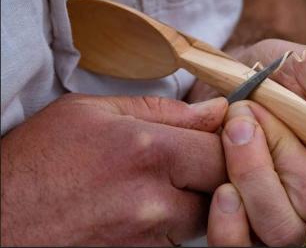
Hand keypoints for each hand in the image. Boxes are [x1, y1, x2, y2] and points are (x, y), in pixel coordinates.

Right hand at [1, 93, 227, 245]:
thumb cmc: (38, 162)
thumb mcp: (91, 112)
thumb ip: (163, 110)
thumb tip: (215, 110)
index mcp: (145, 151)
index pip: (222, 148)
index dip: (227, 140)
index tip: (220, 135)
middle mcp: (153, 201)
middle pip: (224, 186)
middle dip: (218, 170)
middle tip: (197, 158)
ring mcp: (148, 239)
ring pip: (206, 216)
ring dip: (197, 197)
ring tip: (165, 182)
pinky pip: (179, 239)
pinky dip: (175, 221)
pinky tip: (148, 205)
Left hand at [202, 39, 305, 245]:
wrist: (235, 82)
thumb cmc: (289, 74)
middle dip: (281, 148)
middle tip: (256, 111)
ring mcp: (303, 224)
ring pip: (284, 229)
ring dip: (250, 170)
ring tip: (236, 127)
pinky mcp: (258, 233)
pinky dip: (228, 218)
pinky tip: (222, 187)